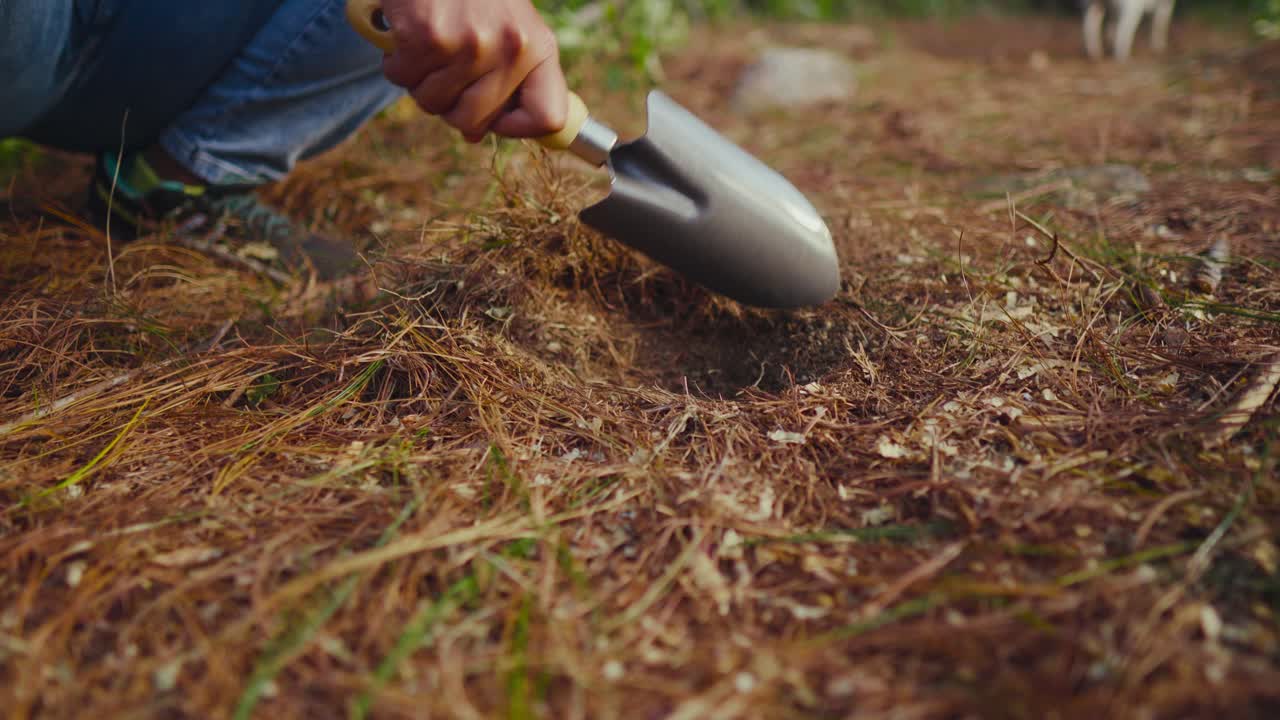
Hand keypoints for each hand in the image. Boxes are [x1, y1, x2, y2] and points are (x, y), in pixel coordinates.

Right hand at [379, 0, 567, 142]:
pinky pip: (401, 77)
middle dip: (450, 105)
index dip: (516, 127)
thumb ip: (505, 80)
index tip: (495, 118)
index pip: (548, 118)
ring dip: (420, 81)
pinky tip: (407, 34)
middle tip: (445, 72)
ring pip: (432, 103)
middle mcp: (511, 48)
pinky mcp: (428, 37)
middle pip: (474, 123)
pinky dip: (396, 61)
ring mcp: (470, 44)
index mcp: (539, 48)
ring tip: (428, 46)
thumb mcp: (509, 27)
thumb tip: (476, 135)